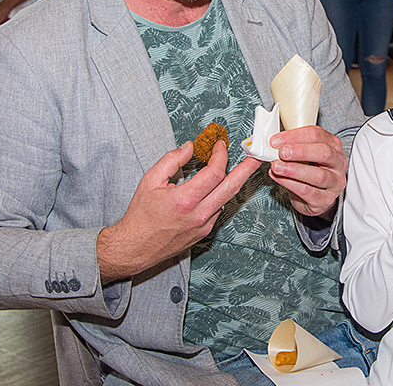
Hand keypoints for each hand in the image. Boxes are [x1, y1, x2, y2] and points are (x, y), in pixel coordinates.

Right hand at [97, 140, 259, 282]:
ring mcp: (204, 225)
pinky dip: (219, 196)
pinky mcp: (204, 232)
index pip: (214, 173)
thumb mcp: (150, 180)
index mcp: (185, 200)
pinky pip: (218, 209)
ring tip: (240, 168)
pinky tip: (215, 188)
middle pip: (232, 187)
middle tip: (257, 157)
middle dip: (247, 169)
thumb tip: (189, 147)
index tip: (220, 146)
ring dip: (233, 182)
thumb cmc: (140, 216)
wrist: (135, 247)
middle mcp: (198, 214)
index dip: (221, 156)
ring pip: (226, 199)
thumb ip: (171, 160)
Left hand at [269, 125, 347, 218]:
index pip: (317, 135)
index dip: (295, 136)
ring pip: (318, 175)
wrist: (314, 197)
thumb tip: (274, 144)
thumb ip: (292, 146)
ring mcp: (335, 182)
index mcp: (333, 145)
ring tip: (277, 167)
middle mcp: (338, 162)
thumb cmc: (309, 171)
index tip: (277, 140)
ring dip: (294, 170)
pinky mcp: (326, 199)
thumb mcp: (304, 154)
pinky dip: (291, 184)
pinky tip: (279, 178)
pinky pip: (309, 191)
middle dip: (300, 151)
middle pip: (324, 152)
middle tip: (282, 152)